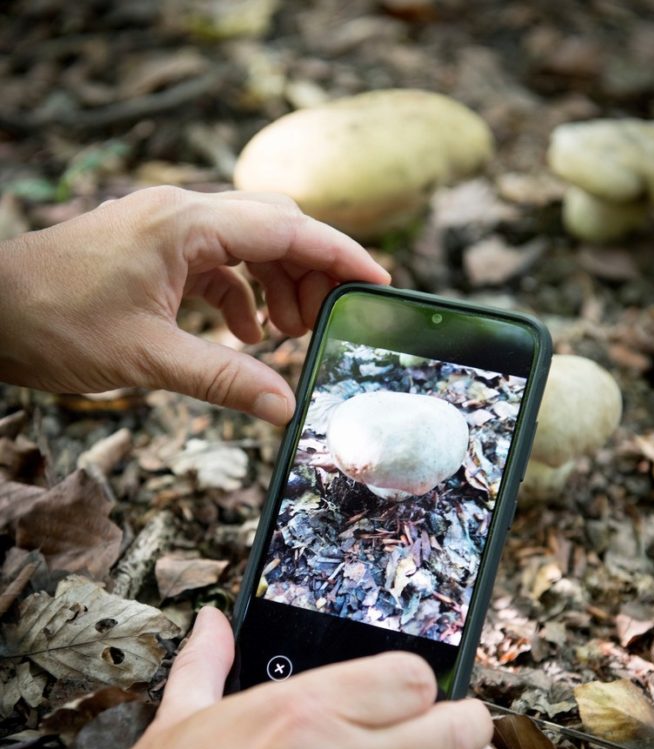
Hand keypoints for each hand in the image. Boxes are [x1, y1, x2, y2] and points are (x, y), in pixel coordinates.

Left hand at [0, 187, 389, 423]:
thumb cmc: (54, 323)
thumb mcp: (148, 358)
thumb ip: (224, 380)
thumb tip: (285, 409)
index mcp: (185, 225)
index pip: (285, 228)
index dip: (339, 256)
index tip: (379, 283)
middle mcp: (180, 213)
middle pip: (273, 228)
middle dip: (310, 273)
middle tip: (330, 324)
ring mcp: (165, 228)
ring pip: (247, 244)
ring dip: (277, 286)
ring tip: (290, 335)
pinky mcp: (152, 249)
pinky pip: (216, 263)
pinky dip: (240, 296)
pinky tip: (246, 335)